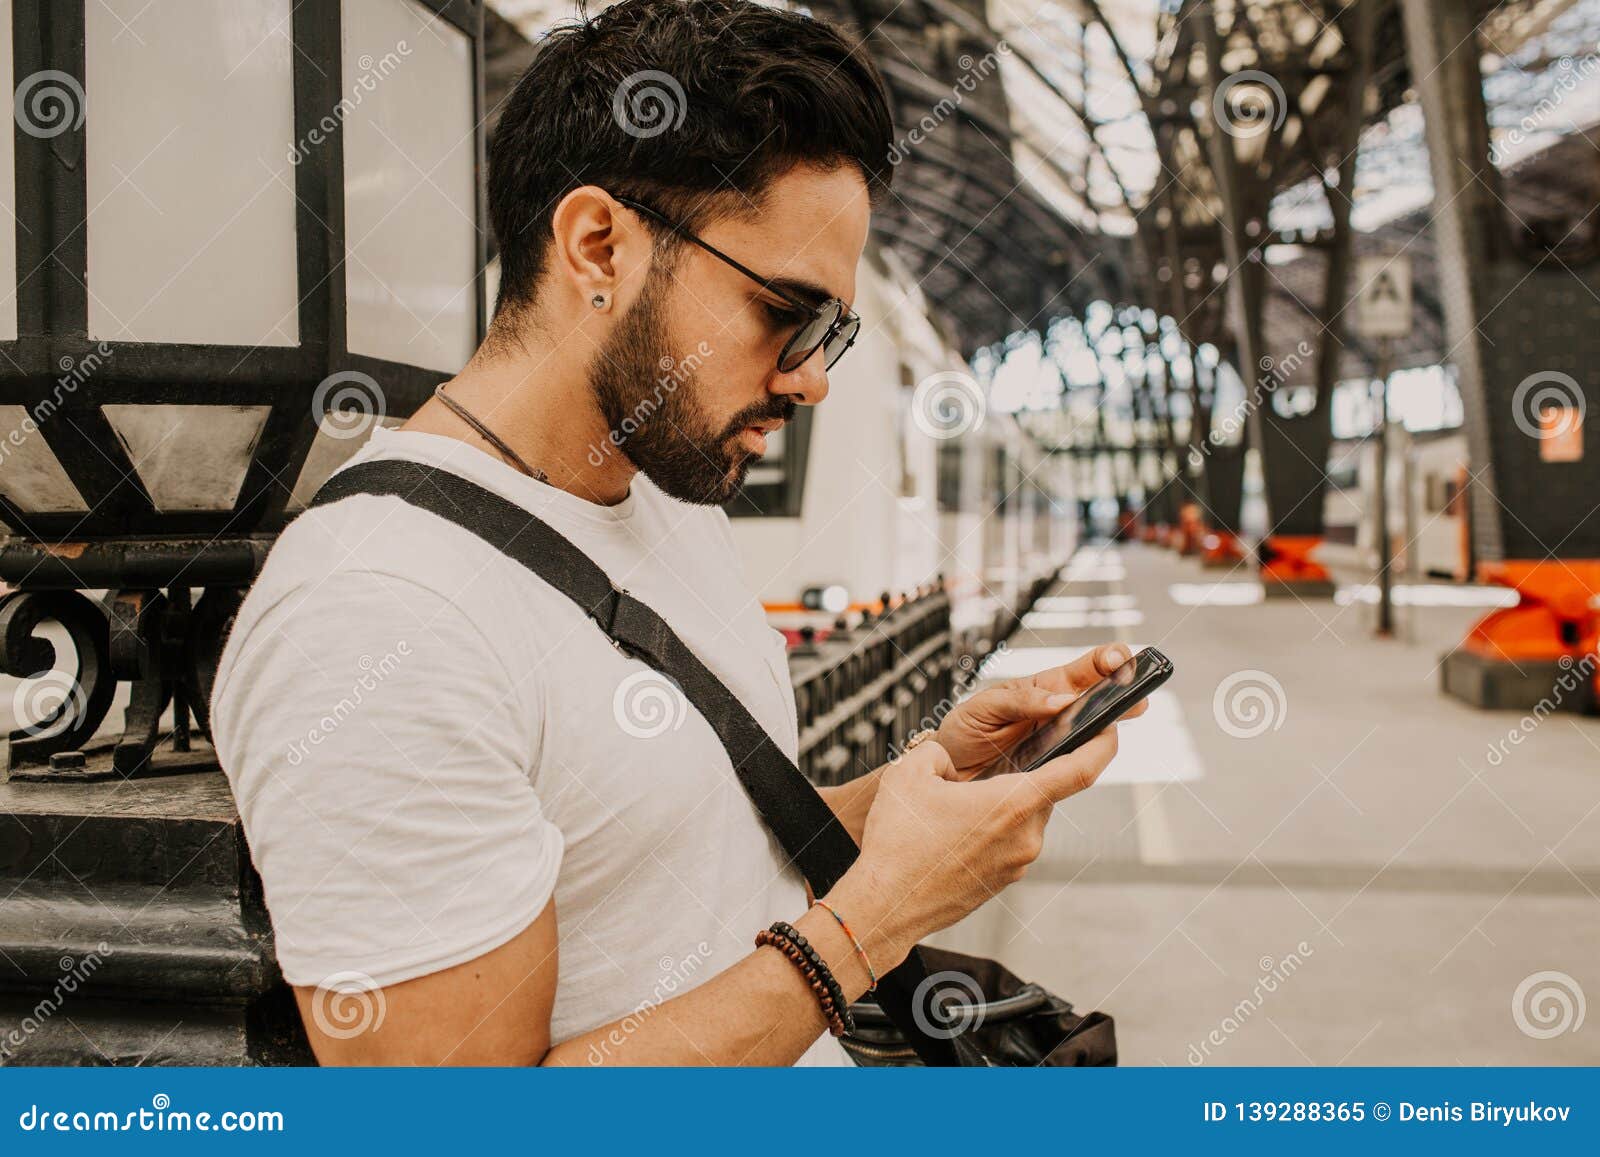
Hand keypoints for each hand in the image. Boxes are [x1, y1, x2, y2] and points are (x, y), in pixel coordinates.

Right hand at [829, 729, 1119, 971]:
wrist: (885, 906)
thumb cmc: (898, 843)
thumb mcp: (911, 772)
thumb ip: (939, 753)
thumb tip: (948, 760)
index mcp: (1014, 802)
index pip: (1081, 769)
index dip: (1102, 744)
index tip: (1111, 729)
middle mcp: (1026, 836)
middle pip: (1043, 791)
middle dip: (1019, 776)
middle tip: (980, 771)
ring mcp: (1017, 863)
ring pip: (1022, 818)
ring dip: (999, 806)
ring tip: (952, 809)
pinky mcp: (1003, 882)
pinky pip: (1007, 844)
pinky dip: (989, 831)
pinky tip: (951, 834)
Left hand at [933, 643, 1146, 778]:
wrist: (946, 775)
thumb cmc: (962, 734)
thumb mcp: (981, 708)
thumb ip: (1018, 701)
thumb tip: (1060, 701)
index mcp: (1043, 690)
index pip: (1082, 669)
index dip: (1104, 659)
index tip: (1117, 657)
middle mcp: (1058, 715)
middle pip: (1101, 697)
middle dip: (1125, 688)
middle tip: (1140, 686)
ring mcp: (1060, 744)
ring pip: (1097, 732)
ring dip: (1115, 721)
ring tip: (1133, 710)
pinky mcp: (1054, 773)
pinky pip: (1079, 765)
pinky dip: (1092, 759)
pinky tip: (1099, 752)